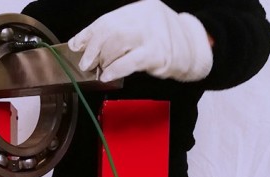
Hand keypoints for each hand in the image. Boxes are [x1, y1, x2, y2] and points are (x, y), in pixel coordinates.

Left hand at [68, 0, 212, 81]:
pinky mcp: (157, 53)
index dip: (88, 34)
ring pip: (117, 43)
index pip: (106, 20)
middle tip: (86, 63)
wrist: (193, 50)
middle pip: (109, 30)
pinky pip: (129, 61)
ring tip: (101, 69)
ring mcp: (152, 34)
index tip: (76, 46)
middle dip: (93, 49)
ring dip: (103, 60)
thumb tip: (84, 44)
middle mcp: (145, 16)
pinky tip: (107, 75)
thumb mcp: (140, 30)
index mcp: (139, 8)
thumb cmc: (162, 42)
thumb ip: (116, 34)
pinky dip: (114, 69)